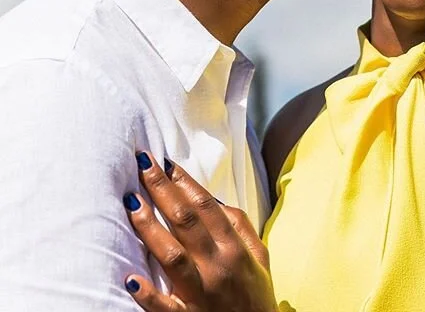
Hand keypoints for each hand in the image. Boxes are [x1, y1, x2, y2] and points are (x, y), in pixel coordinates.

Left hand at [123, 152, 276, 311]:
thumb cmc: (256, 297)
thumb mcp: (260, 257)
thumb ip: (240, 226)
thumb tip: (214, 200)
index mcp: (234, 248)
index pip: (206, 205)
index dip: (184, 181)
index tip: (165, 162)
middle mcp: (218, 266)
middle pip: (185, 219)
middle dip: (162, 188)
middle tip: (142, 163)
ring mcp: (201, 293)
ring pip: (172, 254)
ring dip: (149, 227)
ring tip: (131, 201)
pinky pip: (164, 307)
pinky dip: (147, 293)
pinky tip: (130, 277)